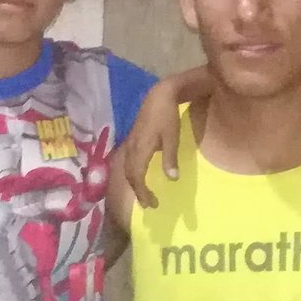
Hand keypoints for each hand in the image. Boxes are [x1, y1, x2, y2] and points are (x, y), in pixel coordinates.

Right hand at [117, 82, 188, 209]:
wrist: (158, 96)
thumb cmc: (167, 116)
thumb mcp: (172, 137)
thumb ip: (170, 158)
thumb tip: (173, 179)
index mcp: (140, 149)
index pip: (137, 177)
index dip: (143, 192)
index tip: (152, 204)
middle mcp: (131, 148)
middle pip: (130, 175)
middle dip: (138, 191)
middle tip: (149, 205)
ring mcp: (130, 144)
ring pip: (127, 169)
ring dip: (135, 183)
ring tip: (144, 194)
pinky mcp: (132, 140)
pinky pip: (128, 162)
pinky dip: (133, 173)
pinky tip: (140, 176)